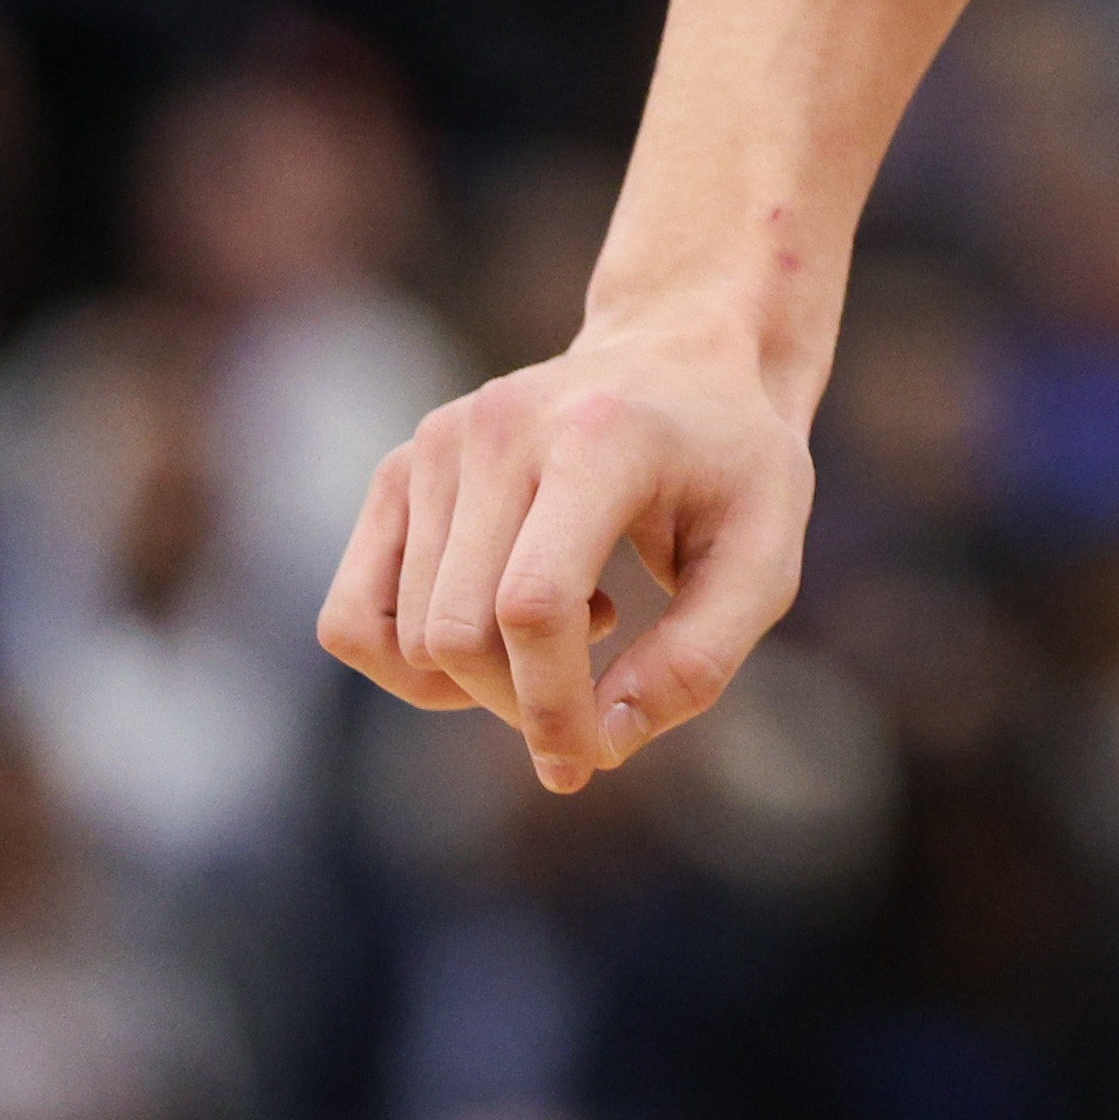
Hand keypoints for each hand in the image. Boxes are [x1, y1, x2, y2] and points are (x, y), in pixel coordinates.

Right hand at [319, 313, 815, 790]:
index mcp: (597, 436)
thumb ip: (698, 659)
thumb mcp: (765, 557)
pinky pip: (353, 620)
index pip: (533, 606)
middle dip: (522, 705)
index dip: (553, 708)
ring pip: (408, 639)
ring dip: (483, 680)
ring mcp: (436, 443)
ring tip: (577, 615)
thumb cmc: (733, 467)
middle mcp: (498, 427)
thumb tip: (602, 743)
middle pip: (459, 634)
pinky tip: (499, 621)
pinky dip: (412, 661)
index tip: (588, 762)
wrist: (681, 357)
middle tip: (596, 695)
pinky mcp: (398, 469)